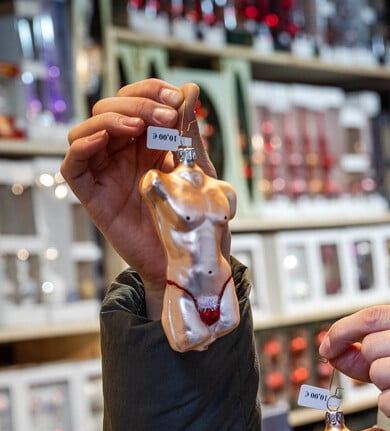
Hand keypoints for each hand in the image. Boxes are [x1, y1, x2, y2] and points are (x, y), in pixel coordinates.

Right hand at [60, 79, 216, 316]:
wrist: (189, 263)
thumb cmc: (195, 220)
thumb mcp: (198, 171)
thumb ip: (189, 133)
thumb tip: (191, 89)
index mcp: (148, 143)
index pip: (137, 100)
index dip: (151, 91)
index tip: (176, 97)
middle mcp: (123, 153)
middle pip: (111, 108)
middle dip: (138, 103)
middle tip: (165, 116)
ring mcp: (106, 173)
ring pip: (87, 130)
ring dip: (110, 119)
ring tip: (138, 126)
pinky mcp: (93, 196)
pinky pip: (72, 167)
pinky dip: (81, 147)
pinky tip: (100, 139)